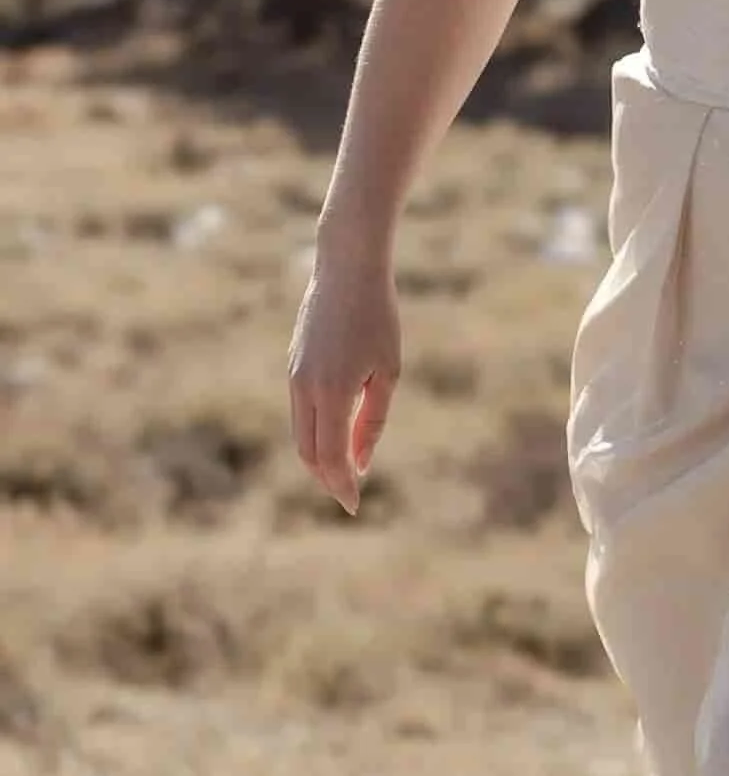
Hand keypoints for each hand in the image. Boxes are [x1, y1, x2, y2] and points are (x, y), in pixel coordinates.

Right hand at [288, 244, 401, 515]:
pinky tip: (333, 440)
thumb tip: (361, 463)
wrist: (346, 269)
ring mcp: (294, 377)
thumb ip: (372, 421)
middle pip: (308, 451)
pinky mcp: (293, 367)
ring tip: (341, 475)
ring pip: (299, 434)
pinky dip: (313, 434)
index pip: (330, 456)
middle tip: (348, 497)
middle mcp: (304, 388)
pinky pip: (299, 413)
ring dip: (317, 459)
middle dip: (326, 478)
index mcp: (331, 392)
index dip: (340, 485)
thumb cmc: (378, 319)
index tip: (354, 506)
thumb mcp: (387, 372)